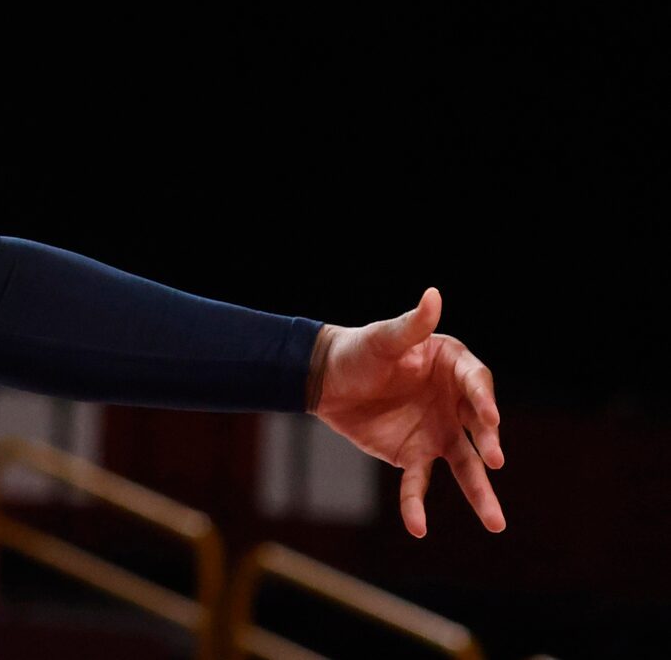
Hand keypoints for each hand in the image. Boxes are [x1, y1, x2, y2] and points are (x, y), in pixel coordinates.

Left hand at [310, 288, 504, 536]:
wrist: (325, 378)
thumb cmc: (358, 349)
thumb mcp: (383, 337)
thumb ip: (411, 325)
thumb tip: (433, 294)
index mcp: (454, 369)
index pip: (478, 385)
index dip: (484, 401)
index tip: (490, 417)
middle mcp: (454, 404)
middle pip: (480, 429)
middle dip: (488, 444)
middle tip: (494, 461)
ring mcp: (438, 432)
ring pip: (464, 466)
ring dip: (479, 494)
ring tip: (497, 524)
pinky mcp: (413, 454)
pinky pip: (418, 483)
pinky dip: (416, 505)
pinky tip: (417, 528)